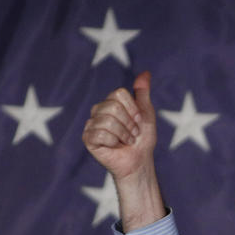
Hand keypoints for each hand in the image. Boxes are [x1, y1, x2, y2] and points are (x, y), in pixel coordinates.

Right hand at [82, 71, 164, 230]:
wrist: (140, 161)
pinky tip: (115, 147)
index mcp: (111, 103)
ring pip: (107, 120)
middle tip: (133, 134)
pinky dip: (113, 142)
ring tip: (126, 141)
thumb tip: (146, 73)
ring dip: (124, 134)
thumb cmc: (143, 139)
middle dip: (129, 123)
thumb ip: (143, 93)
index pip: (119, 94)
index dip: (133, 109)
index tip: (138, 122)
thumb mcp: (147, 113)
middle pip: (113, 106)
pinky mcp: (88, 138)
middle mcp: (98, 111)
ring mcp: (91, 124)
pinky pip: (101, 134)